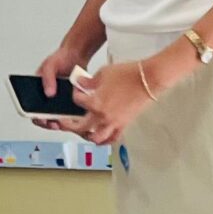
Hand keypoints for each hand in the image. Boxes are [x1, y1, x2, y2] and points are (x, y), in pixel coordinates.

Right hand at [33, 43, 90, 131]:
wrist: (77, 55)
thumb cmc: (61, 58)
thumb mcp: (50, 65)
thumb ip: (48, 79)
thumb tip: (48, 94)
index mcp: (37, 90)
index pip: (30, 109)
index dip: (35, 117)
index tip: (42, 120)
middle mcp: (47, 97)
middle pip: (45, 116)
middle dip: (49, 123)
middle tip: (55, 124)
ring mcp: (59, 100)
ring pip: (58, 117)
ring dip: (61, 122)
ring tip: (67, 123)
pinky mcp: (71, 100)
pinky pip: (71, 112)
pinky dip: (73, 116)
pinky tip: (77, 117)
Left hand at [71, 44, 196, 145]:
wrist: (148, 79)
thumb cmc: (128, 74)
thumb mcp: (104, 73)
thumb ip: (89, 82)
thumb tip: (81, 84)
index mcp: (95, 102)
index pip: (77, 101)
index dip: (75, 94)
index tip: (77, 89)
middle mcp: (103, 116)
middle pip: (80, 127)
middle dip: (69, 124)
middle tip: (64, 121)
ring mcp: (114, 122)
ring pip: (95, 138)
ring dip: (86, 136)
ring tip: (81, 131)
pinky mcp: (124, 124)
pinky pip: (112, 138)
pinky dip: (104, 140)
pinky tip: (100, 138)